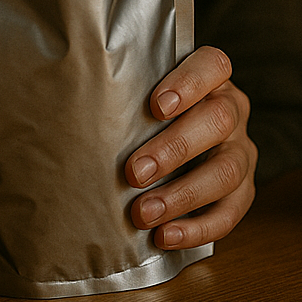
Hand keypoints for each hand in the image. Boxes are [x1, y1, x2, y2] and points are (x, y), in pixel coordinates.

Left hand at [126, 46, 256, 249]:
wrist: (173, 148)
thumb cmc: (147, 116)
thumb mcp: (140, 96)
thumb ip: (119, 93)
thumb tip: (59, 97)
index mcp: (212, 79)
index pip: (212, 66)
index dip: (189, 83)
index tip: (157, 106)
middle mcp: (231, 111)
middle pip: (218, 120)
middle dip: (174, 148)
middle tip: (135, 172)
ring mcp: (241, 150)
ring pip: (226, 170)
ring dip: (183, 195)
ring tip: (144, 213)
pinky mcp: (242, 190)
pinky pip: (231, 212)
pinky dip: (198, 228)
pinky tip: (166, 235)